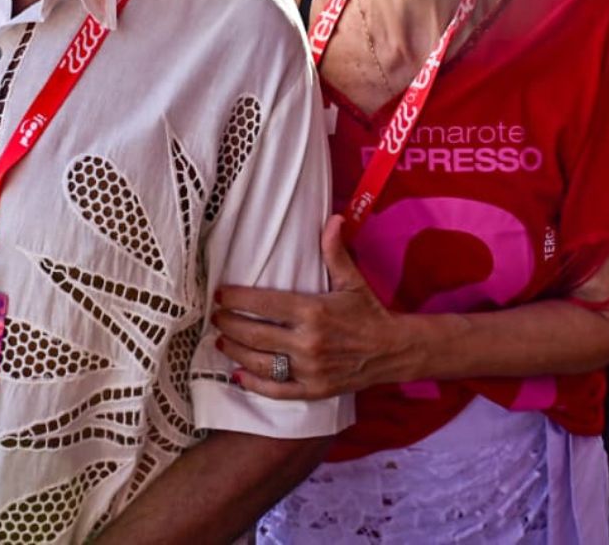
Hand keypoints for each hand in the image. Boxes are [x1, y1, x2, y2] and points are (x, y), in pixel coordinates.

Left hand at [212, 215, 425, 399]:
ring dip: (235, 350)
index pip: (264, 303)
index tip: (219, 294)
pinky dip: (254, 384)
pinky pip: (276, 391)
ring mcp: (310, 370)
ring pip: (260, 362)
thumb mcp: (352, 280)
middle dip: (228, 323)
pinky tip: (238, 373)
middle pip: (254, 333)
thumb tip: (334, 218)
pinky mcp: (313, 391)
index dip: (236, 298)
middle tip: (215, 316)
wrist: (394, 351)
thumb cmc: (368, 312)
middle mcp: (308, 342)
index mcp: (314, 311)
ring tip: (220, 339)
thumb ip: (335, 251)